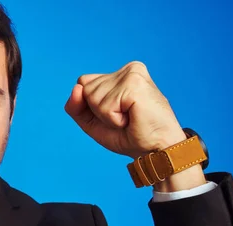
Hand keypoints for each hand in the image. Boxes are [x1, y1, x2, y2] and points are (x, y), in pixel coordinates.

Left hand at [64, 61, 187, 158]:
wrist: (155, 150)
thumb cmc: (129, 136)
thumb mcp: (93, 121)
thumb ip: (76, 106)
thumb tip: (76, 88)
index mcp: (121, 74)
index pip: (83, 83)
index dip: (90, 106)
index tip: (116, 114)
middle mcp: (128, 69)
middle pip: (85, 89)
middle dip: (98, 112)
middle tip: (124, 118)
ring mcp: (132, 74)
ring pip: (92, 97)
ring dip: (107, 116)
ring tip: (129, 118)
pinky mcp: (134, 84)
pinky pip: (104, 106)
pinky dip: (113, 119)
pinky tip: (131, 118)